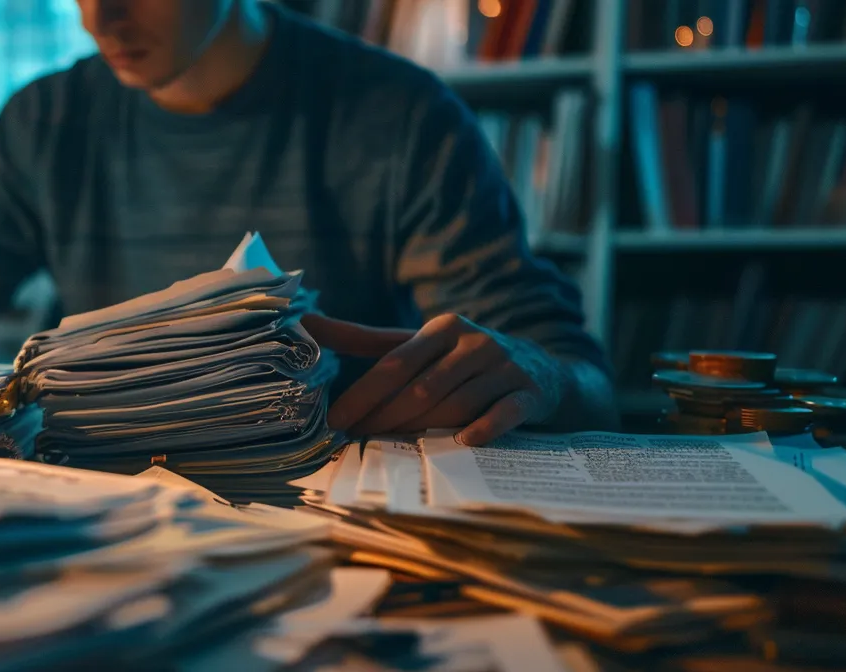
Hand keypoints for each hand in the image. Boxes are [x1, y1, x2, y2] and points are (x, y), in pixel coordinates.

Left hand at [303, 313, 567, 444]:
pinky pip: (504, 413)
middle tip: (354, 443)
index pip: (394, 363)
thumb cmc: (460, 360)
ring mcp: (505, 368)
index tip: (335, 422)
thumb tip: (305, 321)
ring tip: (391, 450)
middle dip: (384, 417)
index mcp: (443, 328)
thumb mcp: (418, 344)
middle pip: (421, 388)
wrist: (540, 370)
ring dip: (422, 430)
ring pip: (455, 404)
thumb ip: (363, 338)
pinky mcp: (529, 393)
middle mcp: (475, 343)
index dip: (362, 394)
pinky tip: (463, 443)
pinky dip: (484, 428)